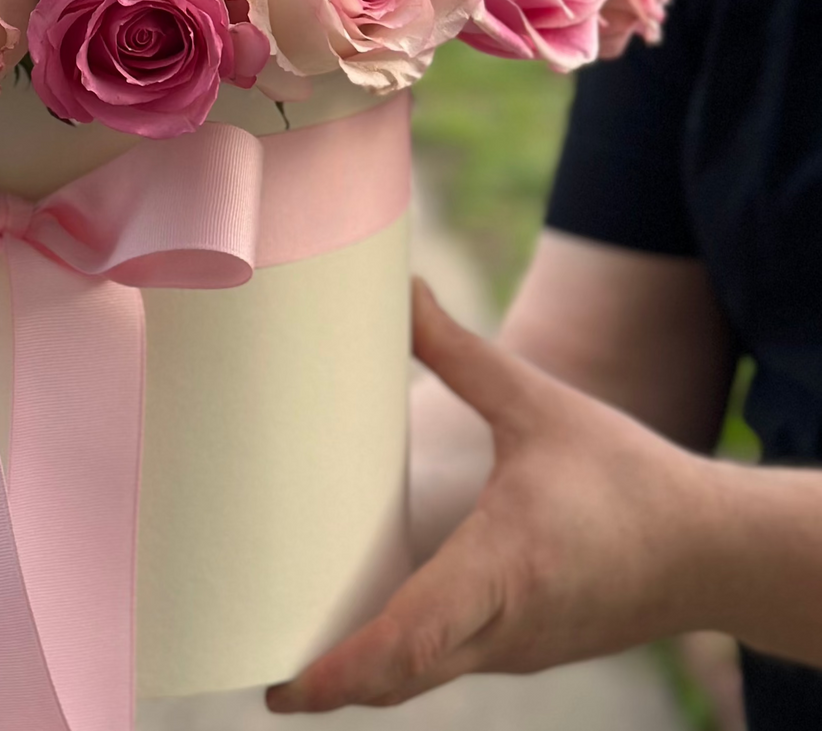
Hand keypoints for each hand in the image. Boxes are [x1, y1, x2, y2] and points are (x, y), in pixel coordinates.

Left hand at [267, 279, 722, 713]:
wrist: (713, 549)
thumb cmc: (626, 476)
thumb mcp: (539, 405)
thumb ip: (461, 352)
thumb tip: (403, 290)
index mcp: (505, 568)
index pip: (412, 637)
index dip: (345, 667)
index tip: (287, 685)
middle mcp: (505, 627)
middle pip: (401, 677)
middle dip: (330, 686)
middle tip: (264, 678)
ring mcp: (516, 649)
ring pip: (423, 678)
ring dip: (361, 678)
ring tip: (294, 654)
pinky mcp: (524, 649)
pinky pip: (448, 665)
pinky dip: (399, 662)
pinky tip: (365, 633)